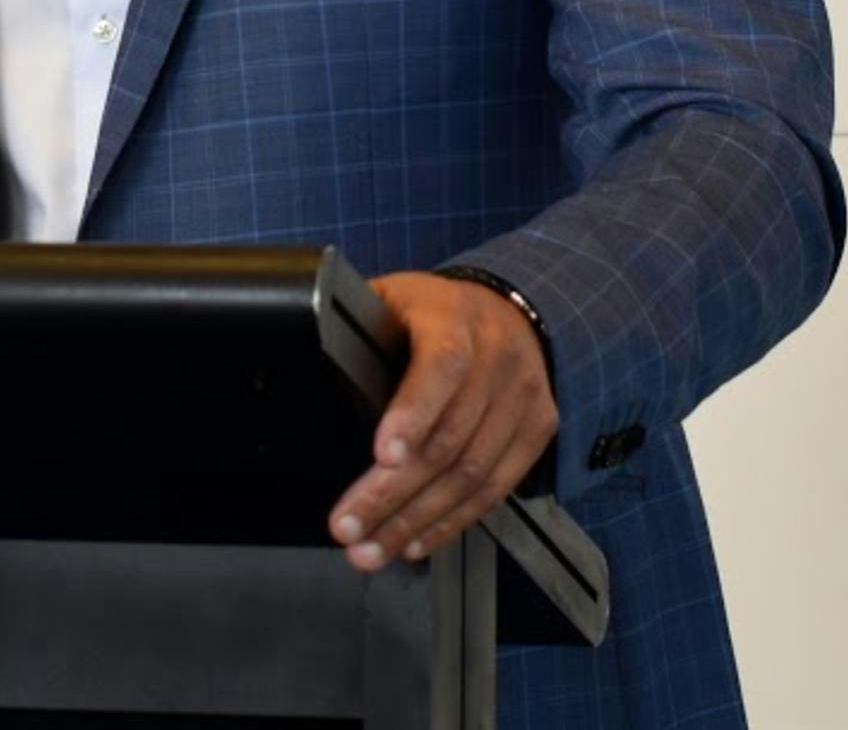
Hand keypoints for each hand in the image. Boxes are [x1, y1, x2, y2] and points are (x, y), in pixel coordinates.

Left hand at [329, 272, 557, 571]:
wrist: (507, 309)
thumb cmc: (432, 313)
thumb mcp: (391, 300)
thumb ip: (358, 330)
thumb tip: (310, 372)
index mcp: (453, 316)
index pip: (442, 365)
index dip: (413, 413)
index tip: (382, 456)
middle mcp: (496, 355)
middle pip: (449, 437)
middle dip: (393, 492)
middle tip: (348, 526)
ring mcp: (522, 394)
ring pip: (472, 473)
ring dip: (417, 520)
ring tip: (372, 548)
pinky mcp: (537, 428)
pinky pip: (496, 488)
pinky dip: (453, 521)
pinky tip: (417, 540)